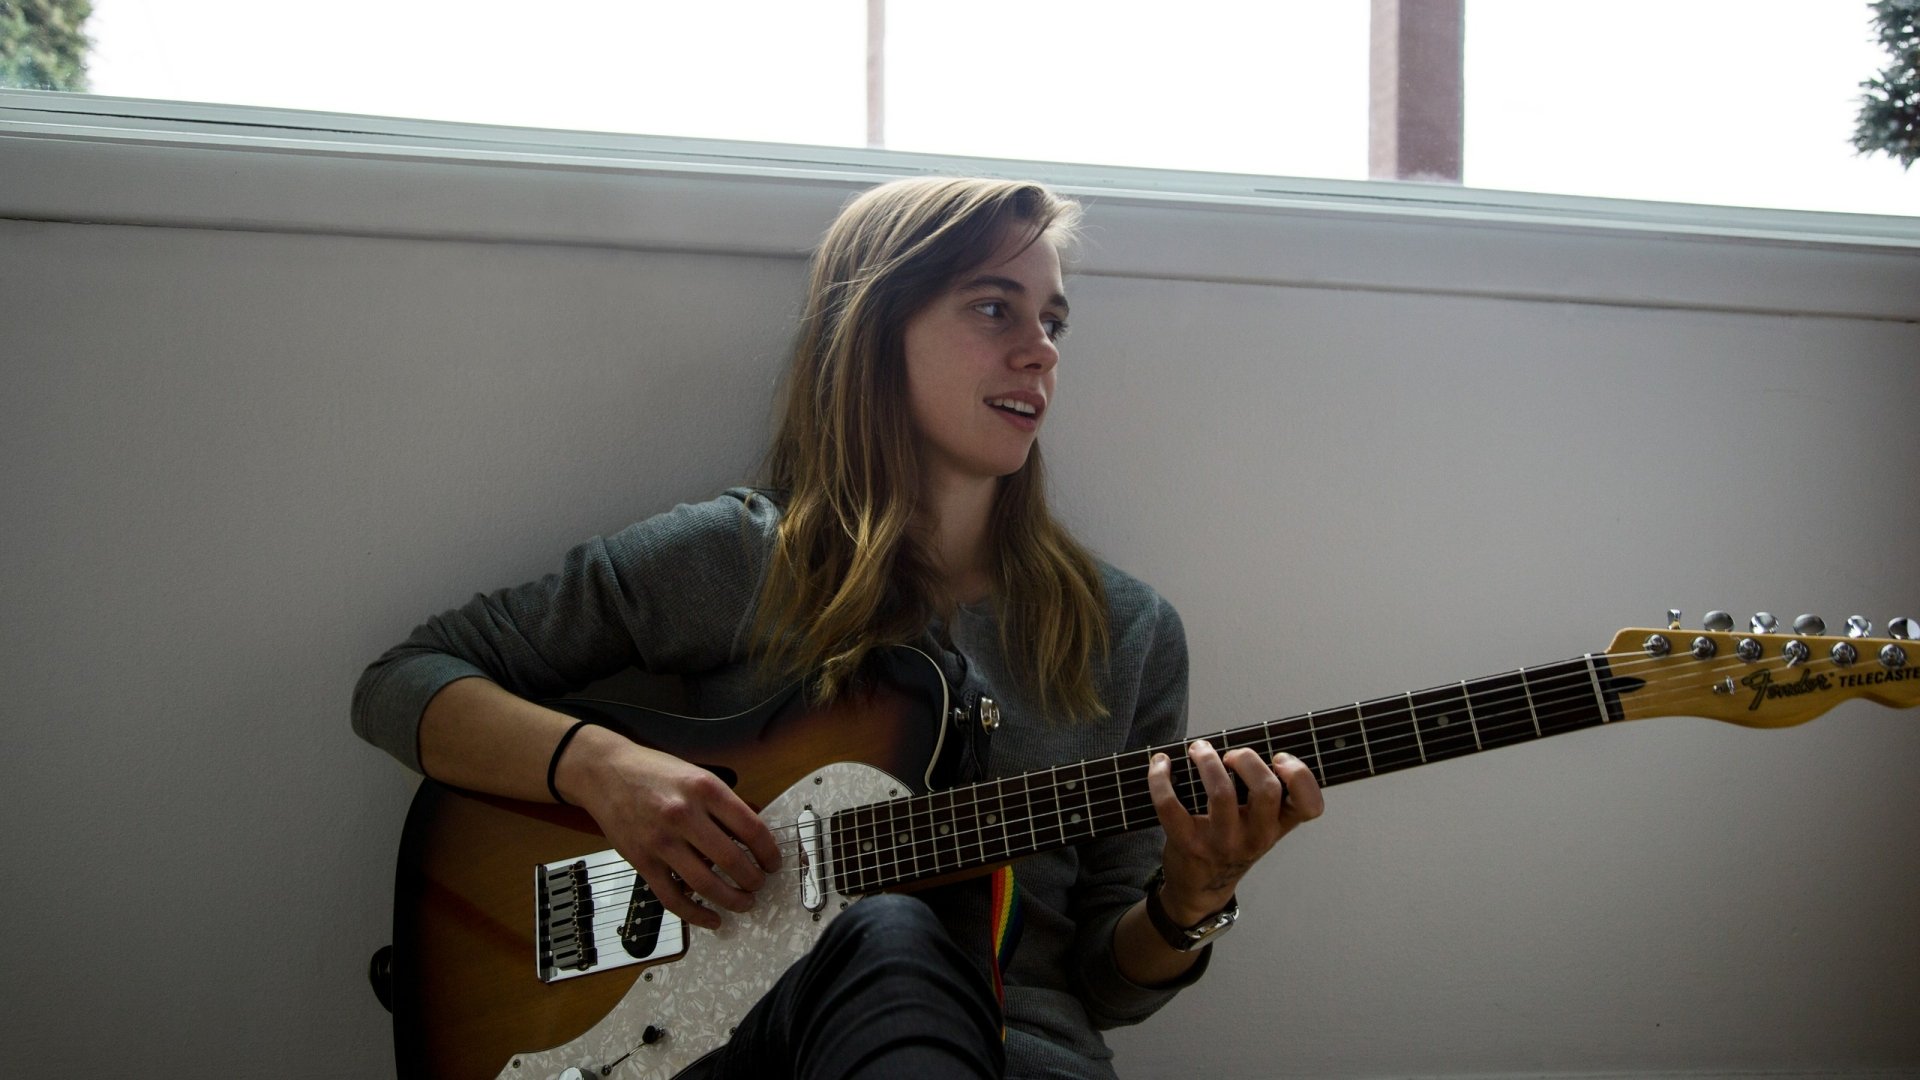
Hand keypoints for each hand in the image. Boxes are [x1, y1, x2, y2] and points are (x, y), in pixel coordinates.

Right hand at [558, 726, 781, 930]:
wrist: (606, 772)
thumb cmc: (655, 772)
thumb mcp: (698, 775)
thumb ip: (724, 804)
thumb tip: (754, 836)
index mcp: (705, 790)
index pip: (751, 829)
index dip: (769, 852)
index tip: (774, 862)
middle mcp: (684, 815)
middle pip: (732, 860)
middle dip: (754, 880)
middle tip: (760, 884)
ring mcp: (661, 841)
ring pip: (706, 884)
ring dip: (732, 900)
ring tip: (744, 902)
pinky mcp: (642, 861)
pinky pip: (672, 897)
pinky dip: (696, 915)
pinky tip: (711, 919)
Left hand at [1146, 739, 1323, 924]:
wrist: (1201, 887)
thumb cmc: (1233, 843)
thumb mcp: (1260, 826)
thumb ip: (1265, 794)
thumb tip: (1244, 744)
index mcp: (1278, 827)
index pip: (1310, 806)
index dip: (1299, 775)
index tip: (1278, 759)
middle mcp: (1256, 837)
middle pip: (1266, 789)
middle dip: (1247, 758)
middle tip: (1230, 754)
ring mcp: (1222, 843)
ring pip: (1221, 792)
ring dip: (1207, 760)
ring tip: (1199, 750)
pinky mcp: (1188, 844)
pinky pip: (1170, 805)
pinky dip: (1160, 778)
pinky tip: (1161, 764)